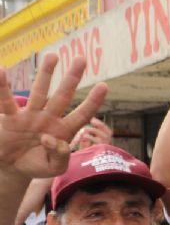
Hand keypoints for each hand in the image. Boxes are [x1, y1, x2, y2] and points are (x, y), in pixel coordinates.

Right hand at [0, 53, 106, 178]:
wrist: (13, 168)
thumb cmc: (37, 165)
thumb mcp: (55, 167)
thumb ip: (60, 156)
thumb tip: (52, 139)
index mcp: (64, 131)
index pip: (82, 114)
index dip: (93, 102)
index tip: (104, 85)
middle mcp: (49, 118)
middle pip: (63, 96)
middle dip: (72, 78)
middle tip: (81, 59)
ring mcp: (31, 116)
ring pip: (40, 92)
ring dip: (46, 74)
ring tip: (52, 55)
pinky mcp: (12, 118)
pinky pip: (7, 102)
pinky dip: (3, 88)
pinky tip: (1, 71)